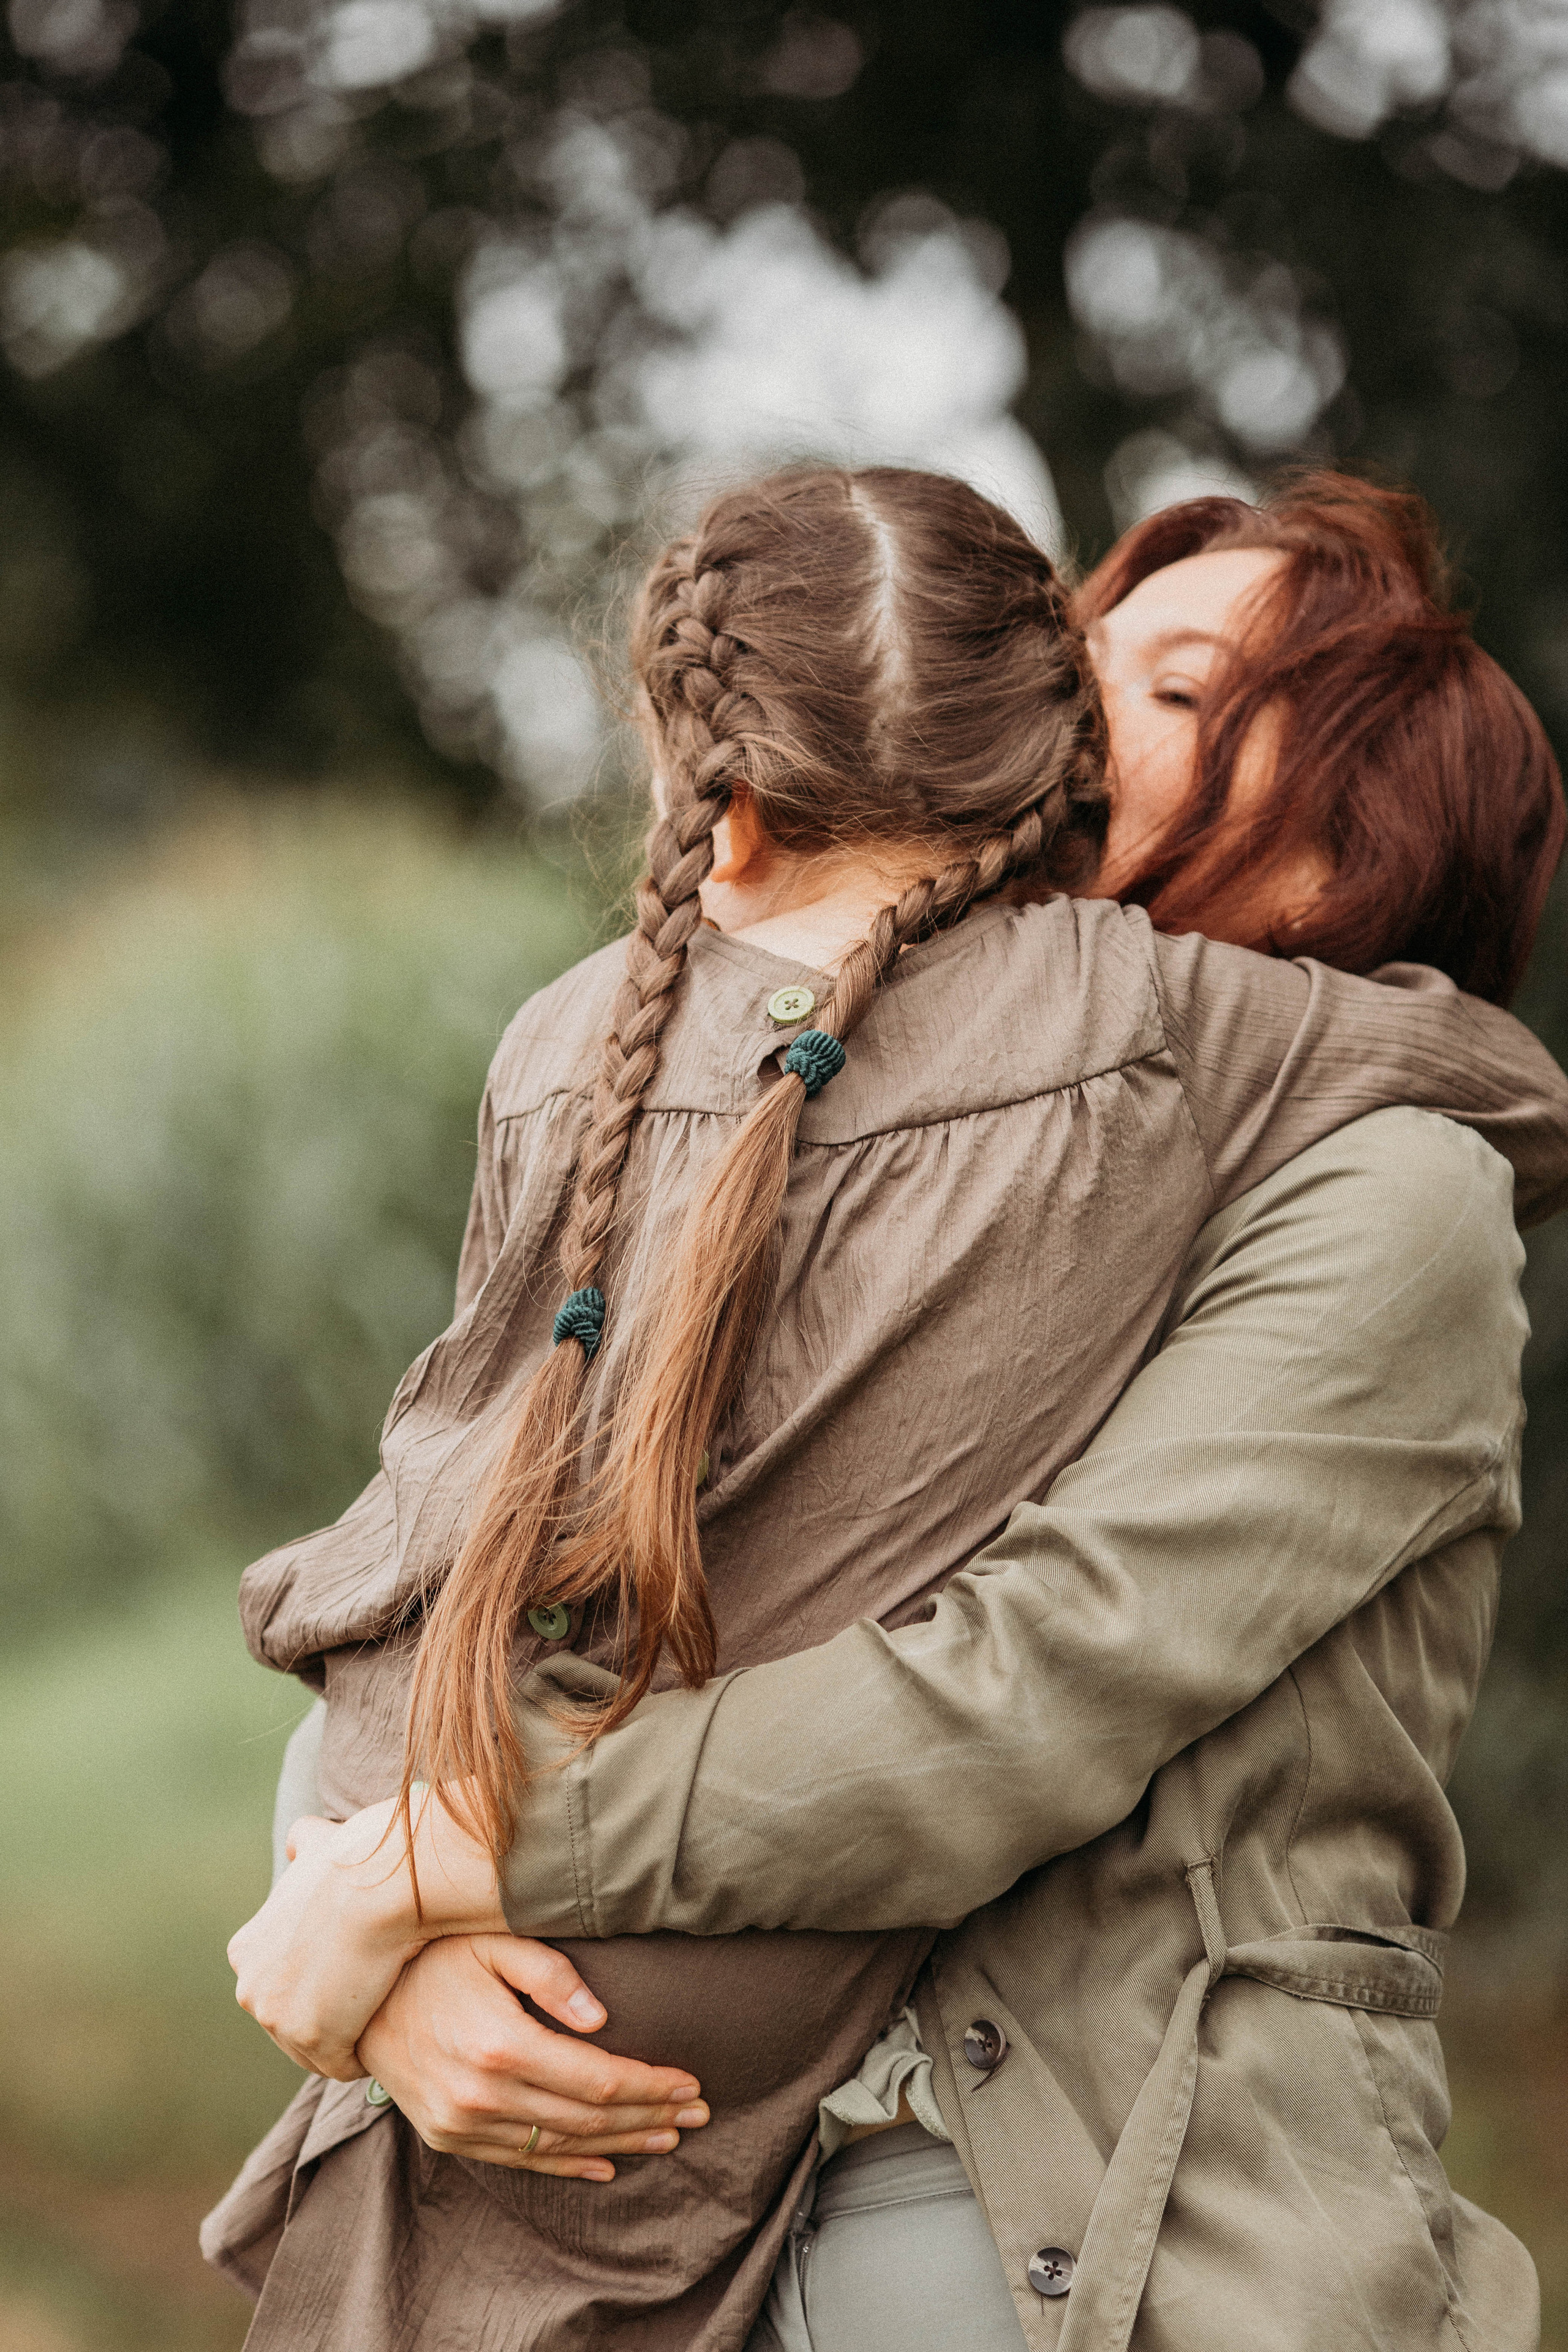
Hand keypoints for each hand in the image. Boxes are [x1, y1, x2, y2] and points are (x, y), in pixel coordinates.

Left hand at [228, 1789, 506, 2077]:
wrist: (380, 1879)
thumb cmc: (359, 1857)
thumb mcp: (318, 1843)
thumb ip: (304, 1845)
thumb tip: (299, 1841)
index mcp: (246, 1950)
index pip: (282, 1987)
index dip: (322, 1983)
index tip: (355, 1971)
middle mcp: (250, 1988)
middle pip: (293, 2023)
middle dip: (330, 2017)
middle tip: (373, 1994)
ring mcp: (277, 2018)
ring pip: (316, 2049)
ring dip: (348, 2037)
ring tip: (384, 2012)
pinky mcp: (312, 2039)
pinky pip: (341, 2065)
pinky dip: (365, 2054)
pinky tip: (388, 2027)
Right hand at [359, 1935, 710, 2180]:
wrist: (356, 1997)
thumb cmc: (433, 1954)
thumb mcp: (493, 1940)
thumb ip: (551, 1974)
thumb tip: (602, 2017)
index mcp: (500, 2045)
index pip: (597, 2079)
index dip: (650, 2084)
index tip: (691, 2081)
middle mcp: (481, 2095)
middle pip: (587, 2118)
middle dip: (649, 2115)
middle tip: (699, 2111)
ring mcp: (462, 2123)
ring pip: (559, 2146)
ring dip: (619, 2143)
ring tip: (668, 2135)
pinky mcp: (448, 2136)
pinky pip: (520, 2161)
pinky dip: (568, 2166)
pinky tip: (606, 2164)